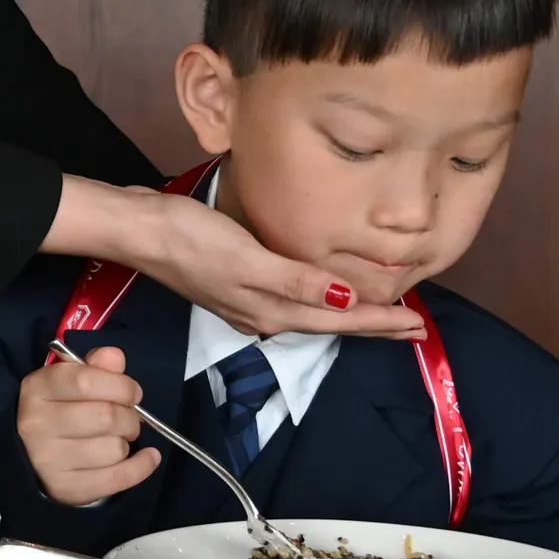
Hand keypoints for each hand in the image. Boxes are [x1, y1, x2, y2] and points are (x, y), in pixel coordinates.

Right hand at [16, 347, 159, 505]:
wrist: (30, 454)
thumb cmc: (58, 409)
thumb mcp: (69, 380)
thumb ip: (95, 366)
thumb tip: (115, 357)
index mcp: (37, 389)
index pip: (85, 380)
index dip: (120, 385)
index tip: (131, 392)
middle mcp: (37, 425)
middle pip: (106, 416)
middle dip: (129, 416)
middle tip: (128, 417)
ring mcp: (48, 460)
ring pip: (114, 448)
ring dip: (127, 442)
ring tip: (119, 437)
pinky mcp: (65, 488)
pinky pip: (118, 478)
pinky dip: (141, 467)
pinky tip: (147, 457)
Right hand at [45, 177, 426, 339]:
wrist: (139, 231)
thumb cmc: (191, 240)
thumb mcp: (250, 261)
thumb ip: (299, 283)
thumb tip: (347, 302)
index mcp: (272, 311)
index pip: (340, 322)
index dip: (380, 323)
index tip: (419, 326)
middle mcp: (264, 313)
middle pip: (331, 324)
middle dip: (373, 326)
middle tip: (414, 328)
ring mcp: (248, 300)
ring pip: (313, 314)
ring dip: (349, 315)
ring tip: (380, 313)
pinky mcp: (237, 282)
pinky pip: (293, 298)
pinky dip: (320, 299)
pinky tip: (324, 289)